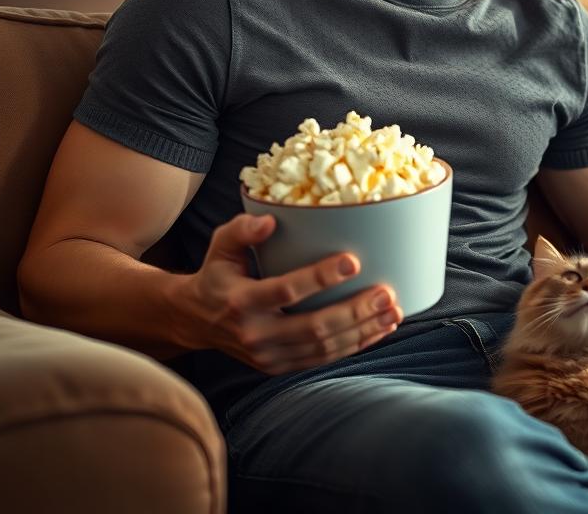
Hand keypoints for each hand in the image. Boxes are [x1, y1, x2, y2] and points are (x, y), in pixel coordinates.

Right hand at [182, 213, 402, 374]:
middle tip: (387, 293)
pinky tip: (378, 330)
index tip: (354, 260)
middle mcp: (255, 334)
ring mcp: (268, 356)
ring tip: (392, 312)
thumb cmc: (218, 272)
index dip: (320, 278)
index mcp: (241, 301)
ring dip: (362, 332)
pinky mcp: (279, 366)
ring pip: (323, 349)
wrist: (195, 319)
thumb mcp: (221, 243)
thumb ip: (243, 229)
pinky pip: (322, 359)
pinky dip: (353, 346)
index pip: (286, 291)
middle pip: (313, 328)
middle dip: (355, 312)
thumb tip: (271, 220)